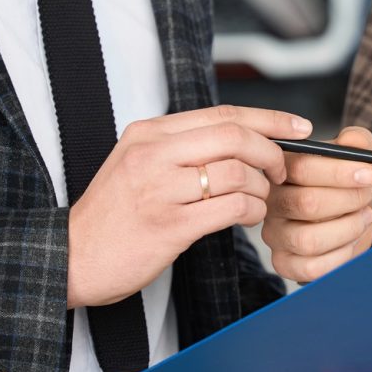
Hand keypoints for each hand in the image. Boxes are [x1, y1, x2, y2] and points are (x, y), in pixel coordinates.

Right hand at [66, 105, 310, 307]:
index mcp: (148, 133)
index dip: (269, 118)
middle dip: (273, 153)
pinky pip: (231, 208)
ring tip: (259, 201)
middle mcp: (153, 155)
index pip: (222, 114)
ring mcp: (160, 189)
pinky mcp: (169, 226)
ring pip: (238, 173)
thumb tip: (242, 138)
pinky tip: (249, 217)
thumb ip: (181, 147)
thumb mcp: (137, 163)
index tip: (297, 127)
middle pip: (235, 137)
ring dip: (263, 189)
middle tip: (283, 171)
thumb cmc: (113, 215)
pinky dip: (252, 211)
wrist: (73, 256)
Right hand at [263, 126, 371, 282]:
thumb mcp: (360, 157)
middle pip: (306, 204)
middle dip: (348, 200)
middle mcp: (272, 201)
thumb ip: (358, 142)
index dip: (339, 172)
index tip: (369, 174)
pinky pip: (312, 267)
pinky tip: (351, 241)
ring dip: (347, 228)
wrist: (355, 216)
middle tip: (368, 196)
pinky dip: (341, 255)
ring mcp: (275, 234)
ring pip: (308, 240)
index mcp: (284, 168)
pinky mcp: (284, 263)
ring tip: (363, 217)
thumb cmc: (352, 185)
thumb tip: (352, 142)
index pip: (301, 167)